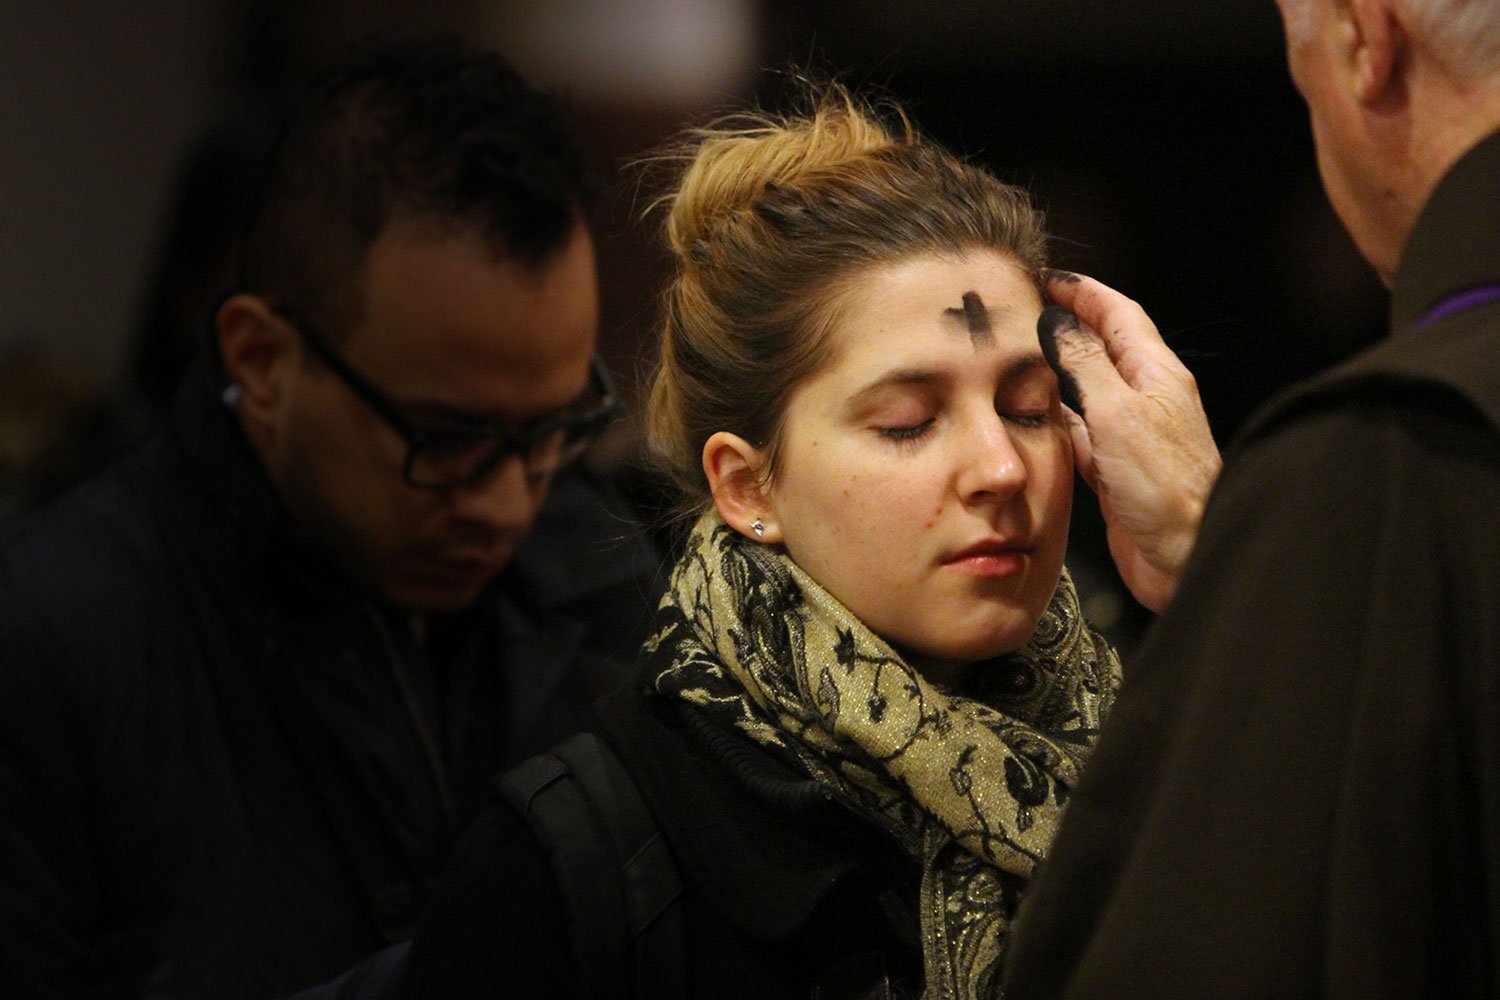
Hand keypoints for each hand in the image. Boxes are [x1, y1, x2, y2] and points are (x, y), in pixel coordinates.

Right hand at [1039, 271, 1220, 611]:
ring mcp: (1128, 435)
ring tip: (1015, 357)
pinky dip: (1052, 420)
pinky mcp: (1112, 471)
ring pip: (1085, 390)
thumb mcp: (1120, 414)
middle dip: (1064, 325)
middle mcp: (1143, 399)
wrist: (1186, 555)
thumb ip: (1086, 366)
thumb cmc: (1165, 486)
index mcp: (1155, 374)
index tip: (1048, 277)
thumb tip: (1057, 322)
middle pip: (1100, 348)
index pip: (1119, 315)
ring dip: (1054, 371)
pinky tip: (1029, 417)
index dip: (1084, 292)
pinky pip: (1076, 434)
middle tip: (1022, 312)